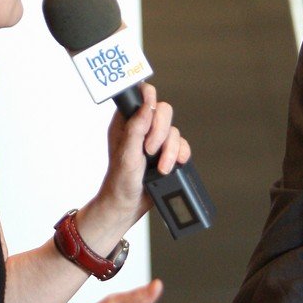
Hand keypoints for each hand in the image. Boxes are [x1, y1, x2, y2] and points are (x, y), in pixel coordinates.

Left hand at [94, 83, 190, 228]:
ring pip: (174, 131)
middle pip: (163, 111)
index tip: (150, 114)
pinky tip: (172, 166)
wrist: (128, 206)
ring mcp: (156, 140)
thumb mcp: (126, 154)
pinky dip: (181, 155)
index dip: (149, 99)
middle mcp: (142, 128)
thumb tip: (146, 107)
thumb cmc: (119, 181)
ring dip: (170, 151)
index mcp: (126, 122)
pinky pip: (183, 145)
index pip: (140, 96)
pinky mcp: (168, 153)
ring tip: (161, 168)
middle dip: (161, 132)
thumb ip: (135, 129)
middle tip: (150, 150)